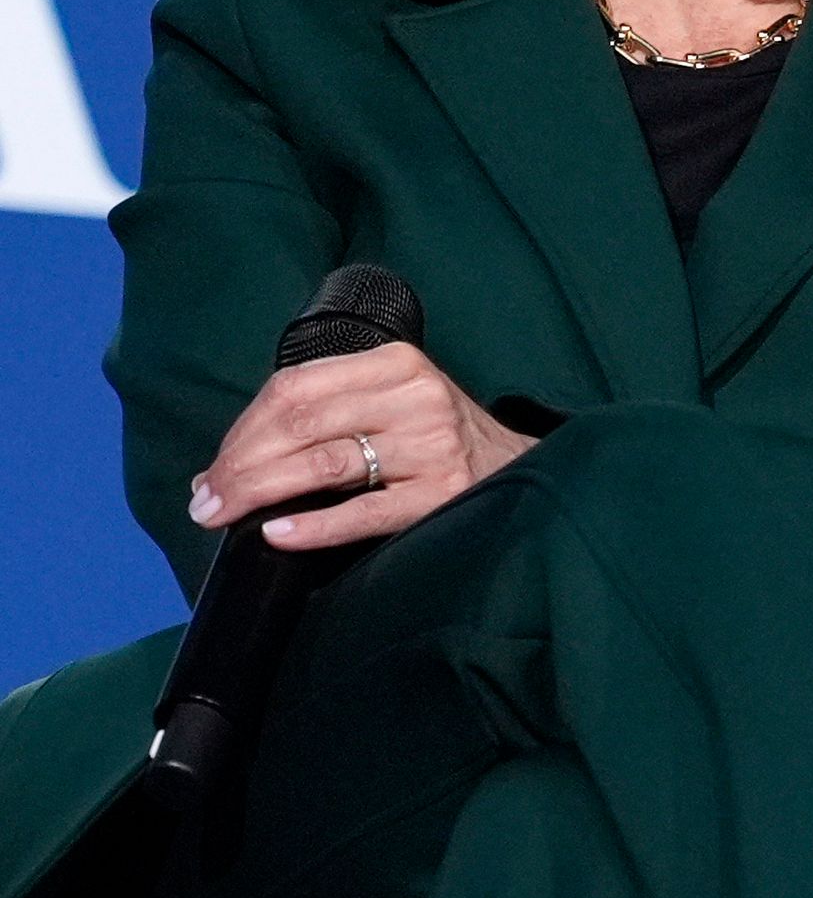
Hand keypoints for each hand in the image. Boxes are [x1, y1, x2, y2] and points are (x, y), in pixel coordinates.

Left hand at [188, 341, 537, 552]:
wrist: (521, 470)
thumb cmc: (437, 440)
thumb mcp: (391, 403)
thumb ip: (323, 417)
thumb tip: (225, 469)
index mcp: (396, 364)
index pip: (294, 387)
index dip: (241, 430)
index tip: (213, 469)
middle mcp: (416, 396)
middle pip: (301, 423)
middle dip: (240, 465)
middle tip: (206, 501)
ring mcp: (432, 444)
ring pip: (325, 463)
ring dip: (260, 492)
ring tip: (223, 515)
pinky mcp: (444, 492)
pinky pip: (364, 511)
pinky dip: (314, 525)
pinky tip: (278, 533)